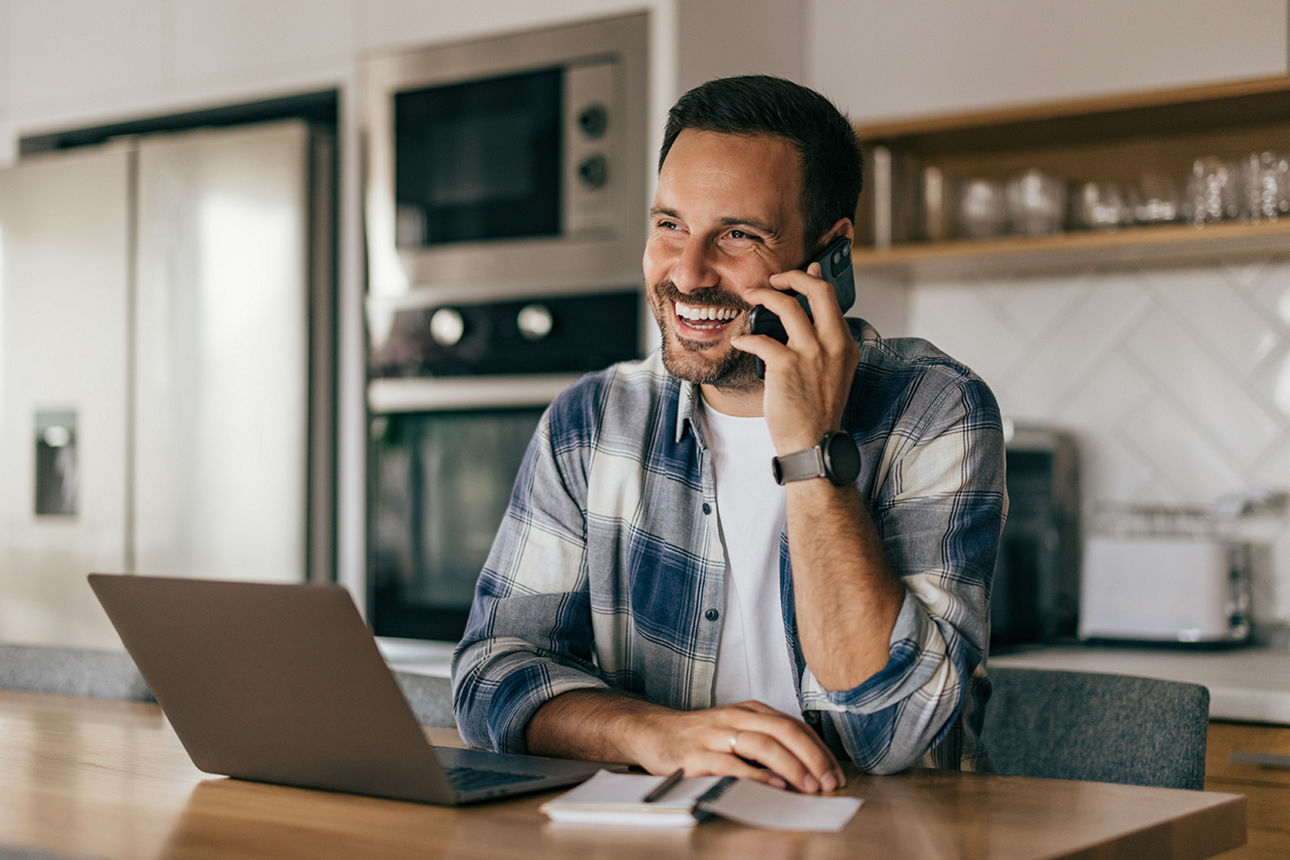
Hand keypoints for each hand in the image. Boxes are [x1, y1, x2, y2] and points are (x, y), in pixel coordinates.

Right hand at [631, 700, 844, 792]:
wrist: (652, 732)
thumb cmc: (699, 736)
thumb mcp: (735, 729)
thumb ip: (765, 741)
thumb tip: (805, 768)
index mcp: (749, 711)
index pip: (793, 725)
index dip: (818, 749)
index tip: (835, 772)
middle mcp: (735, 718)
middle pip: (783, 730)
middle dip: (812, 756)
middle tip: (829, 781)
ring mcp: (715, 735)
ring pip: (762, 744)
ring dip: (790, 766)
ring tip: (808, 786)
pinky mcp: (697, 755)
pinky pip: (731, 763)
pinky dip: (755, 774)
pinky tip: (772, 785)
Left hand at [731, 262, 859, 453]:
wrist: (814, 445)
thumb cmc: (818, 413)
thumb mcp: (834, 374)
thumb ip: (826, 346)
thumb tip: (811, 322)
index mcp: (845, 345)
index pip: (832, 299)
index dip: (813, 280)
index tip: (802, 271)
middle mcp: (832, 344)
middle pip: (817, 290)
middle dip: (793, 276)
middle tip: (774, 279)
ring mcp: (811, 353)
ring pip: (787, 305)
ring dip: (763, 296)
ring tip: (749, 297)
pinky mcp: (786, 365)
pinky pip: (761, 339)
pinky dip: (746, 339)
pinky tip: (739, 343)